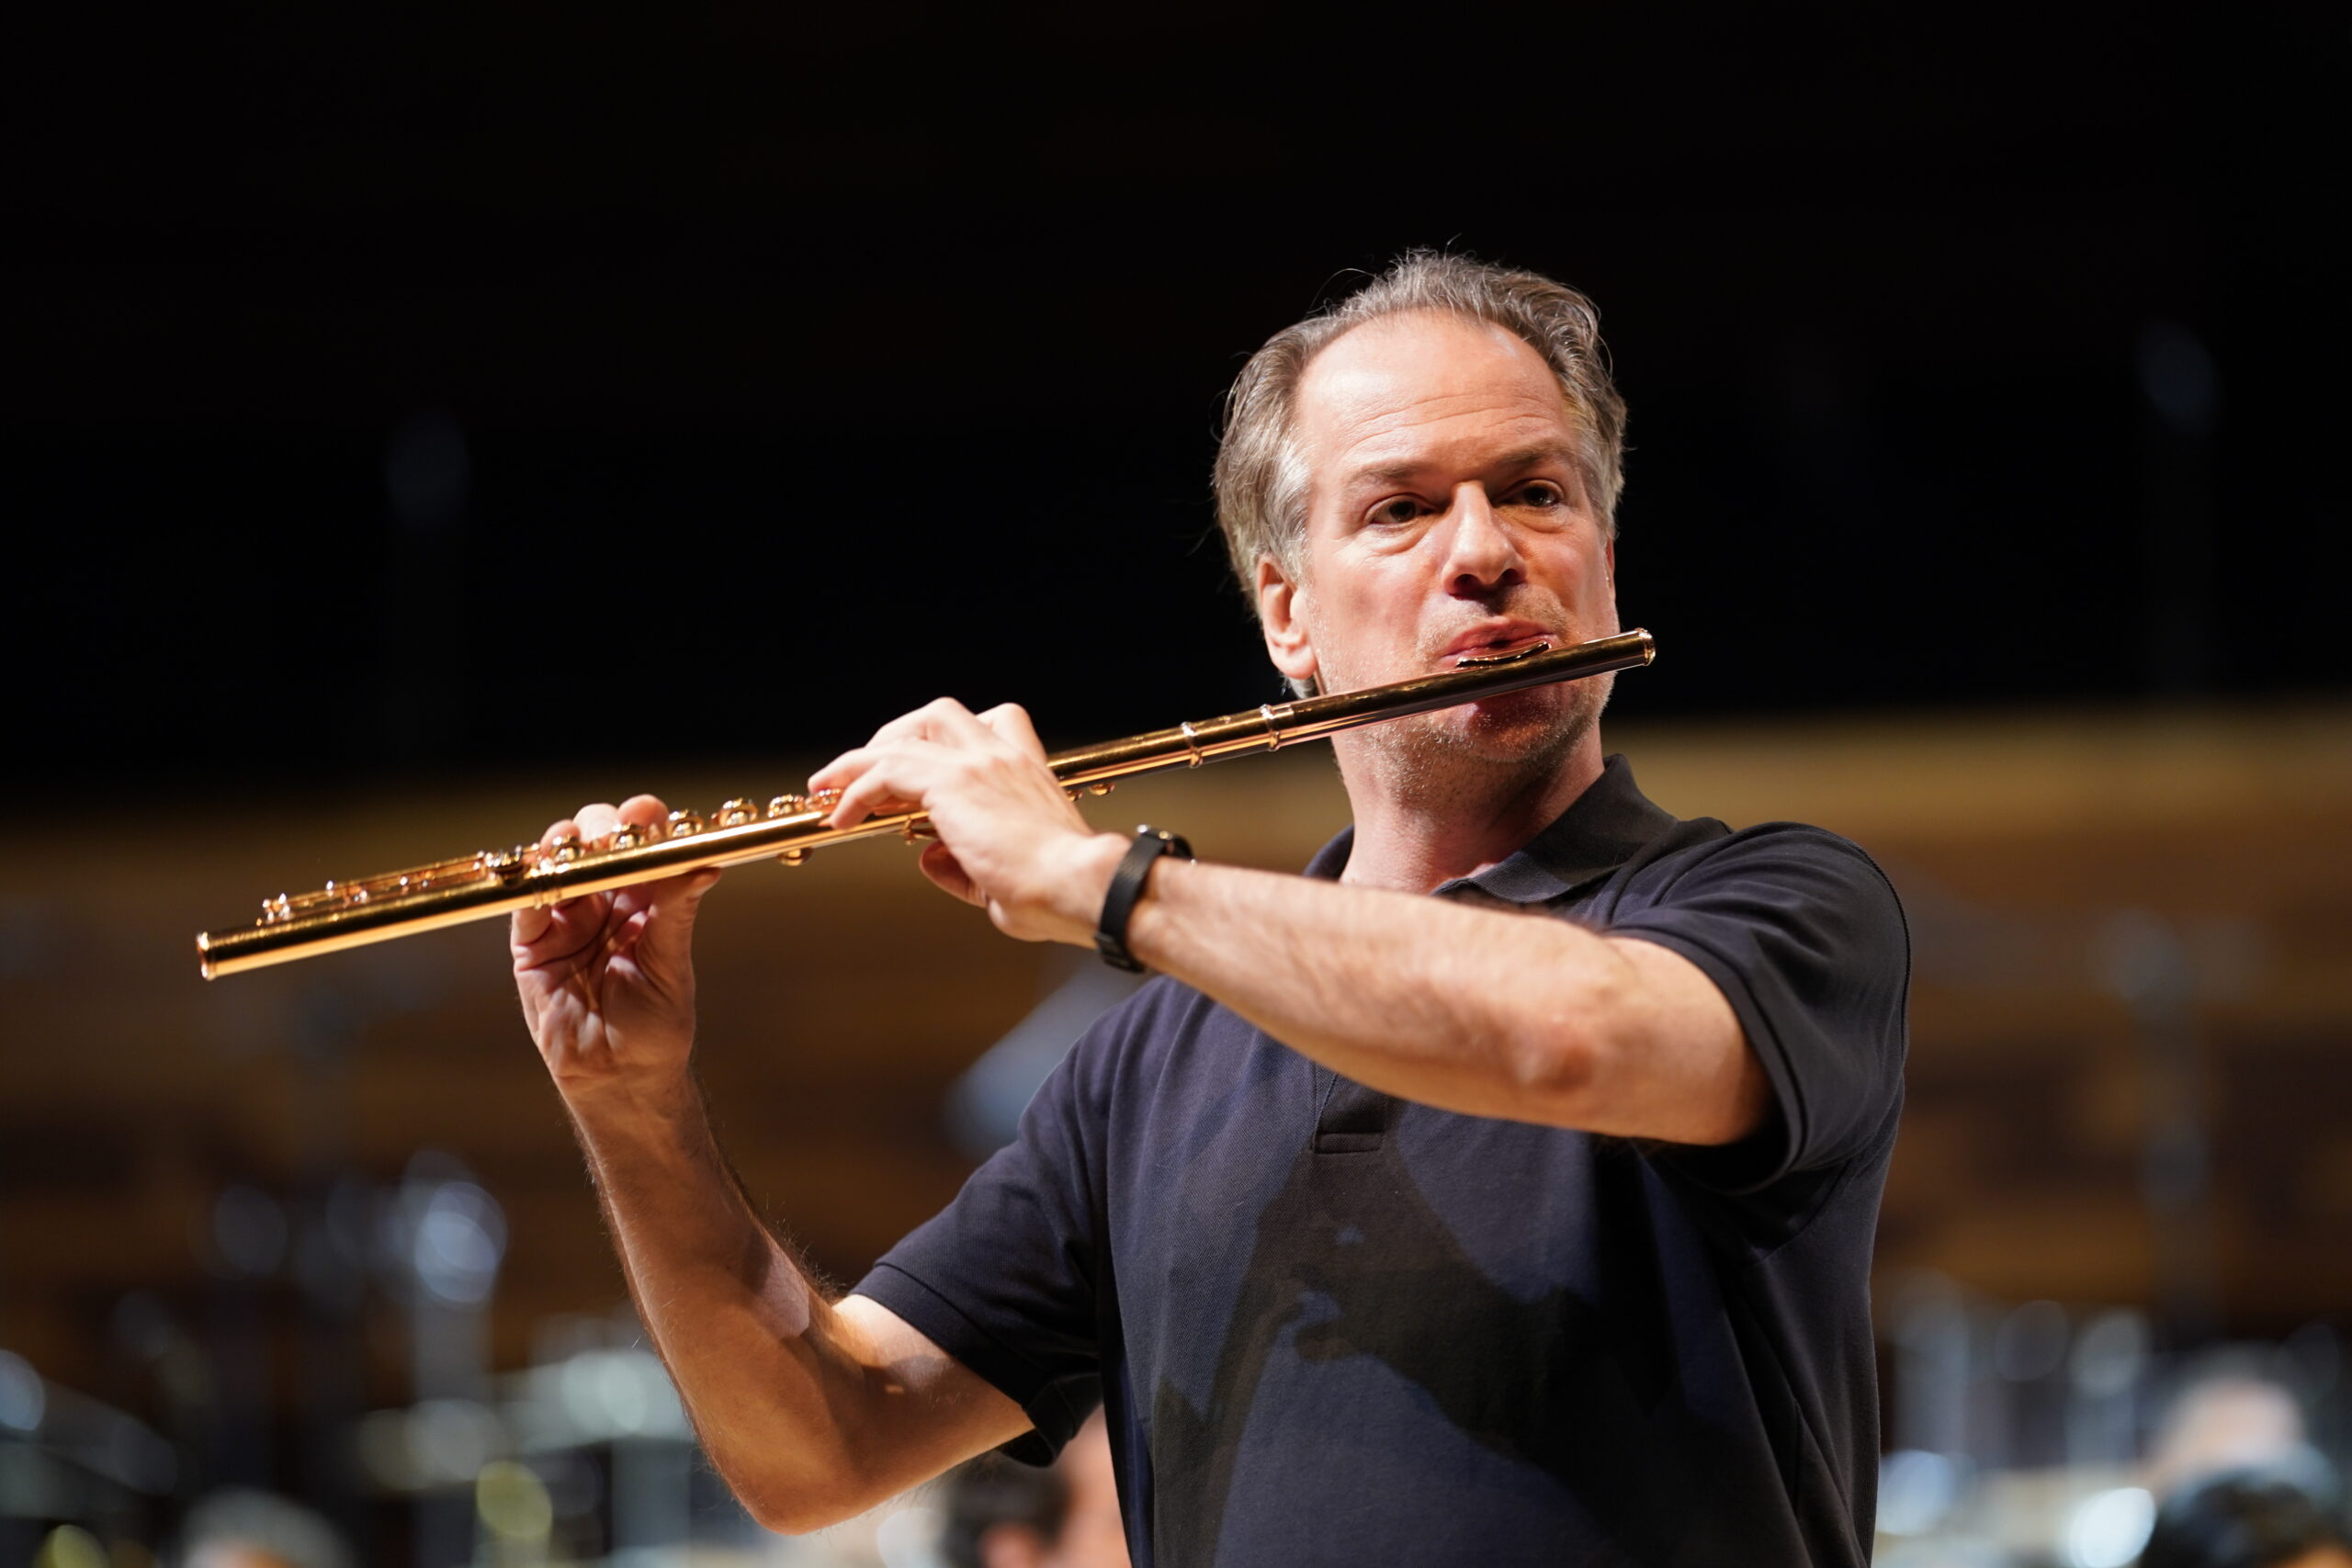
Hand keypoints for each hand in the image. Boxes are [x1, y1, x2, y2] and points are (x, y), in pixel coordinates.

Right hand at [511, 794, 722, 1120]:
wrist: (619, 1078)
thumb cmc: (656, 1026)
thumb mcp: (671, 966)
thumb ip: (677, 913)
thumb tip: (707, 864)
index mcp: (648, 899)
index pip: (643, 843)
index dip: (642, 821)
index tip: (644, 815)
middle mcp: (606, 899)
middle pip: (596, 839)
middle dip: (600, 826)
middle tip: (609, 835)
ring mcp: (567, 918)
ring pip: (557, 862)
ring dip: (563, 846)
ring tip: (574, 849)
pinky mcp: (533, 944)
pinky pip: (525, 904)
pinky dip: (530, 885)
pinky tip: (543, 876)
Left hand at [809, 699, 1124, 945]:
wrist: (1079, 884)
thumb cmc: (1058, 889)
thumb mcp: (1004, 877)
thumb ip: (963, 865)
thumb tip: (930, 859)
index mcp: (1026, 770)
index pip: (985, 727)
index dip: (939, 745)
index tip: (909, 775)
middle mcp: (1003, 756)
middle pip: (938, 715)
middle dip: (894, 738)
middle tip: (865, 771)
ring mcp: (978, 764)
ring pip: (904, 737)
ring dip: (861, 759)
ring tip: (832, 788)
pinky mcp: (953, 783)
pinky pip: (887, 771)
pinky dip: (856, 790)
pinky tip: (841, 816)